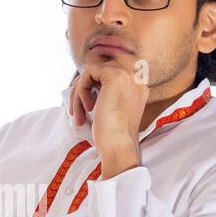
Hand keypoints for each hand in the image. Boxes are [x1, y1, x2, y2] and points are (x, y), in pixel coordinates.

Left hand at [66, 62, 145, 177]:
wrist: (118, 146)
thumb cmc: (112, 136)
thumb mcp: (110, 109)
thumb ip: (104, 93)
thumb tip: (81, 83)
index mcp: (137, 87)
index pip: (109, 73)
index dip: (93, 85)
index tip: (86, 105)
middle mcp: (136, 78)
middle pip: (100, 70)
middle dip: (84, 87)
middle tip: (77, 109)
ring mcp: (128, 74)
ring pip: (93, 71)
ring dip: (80, 91)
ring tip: (79, 113)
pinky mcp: (115, 75)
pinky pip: (88, 73)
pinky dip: (81, 90)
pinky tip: (86, 109)